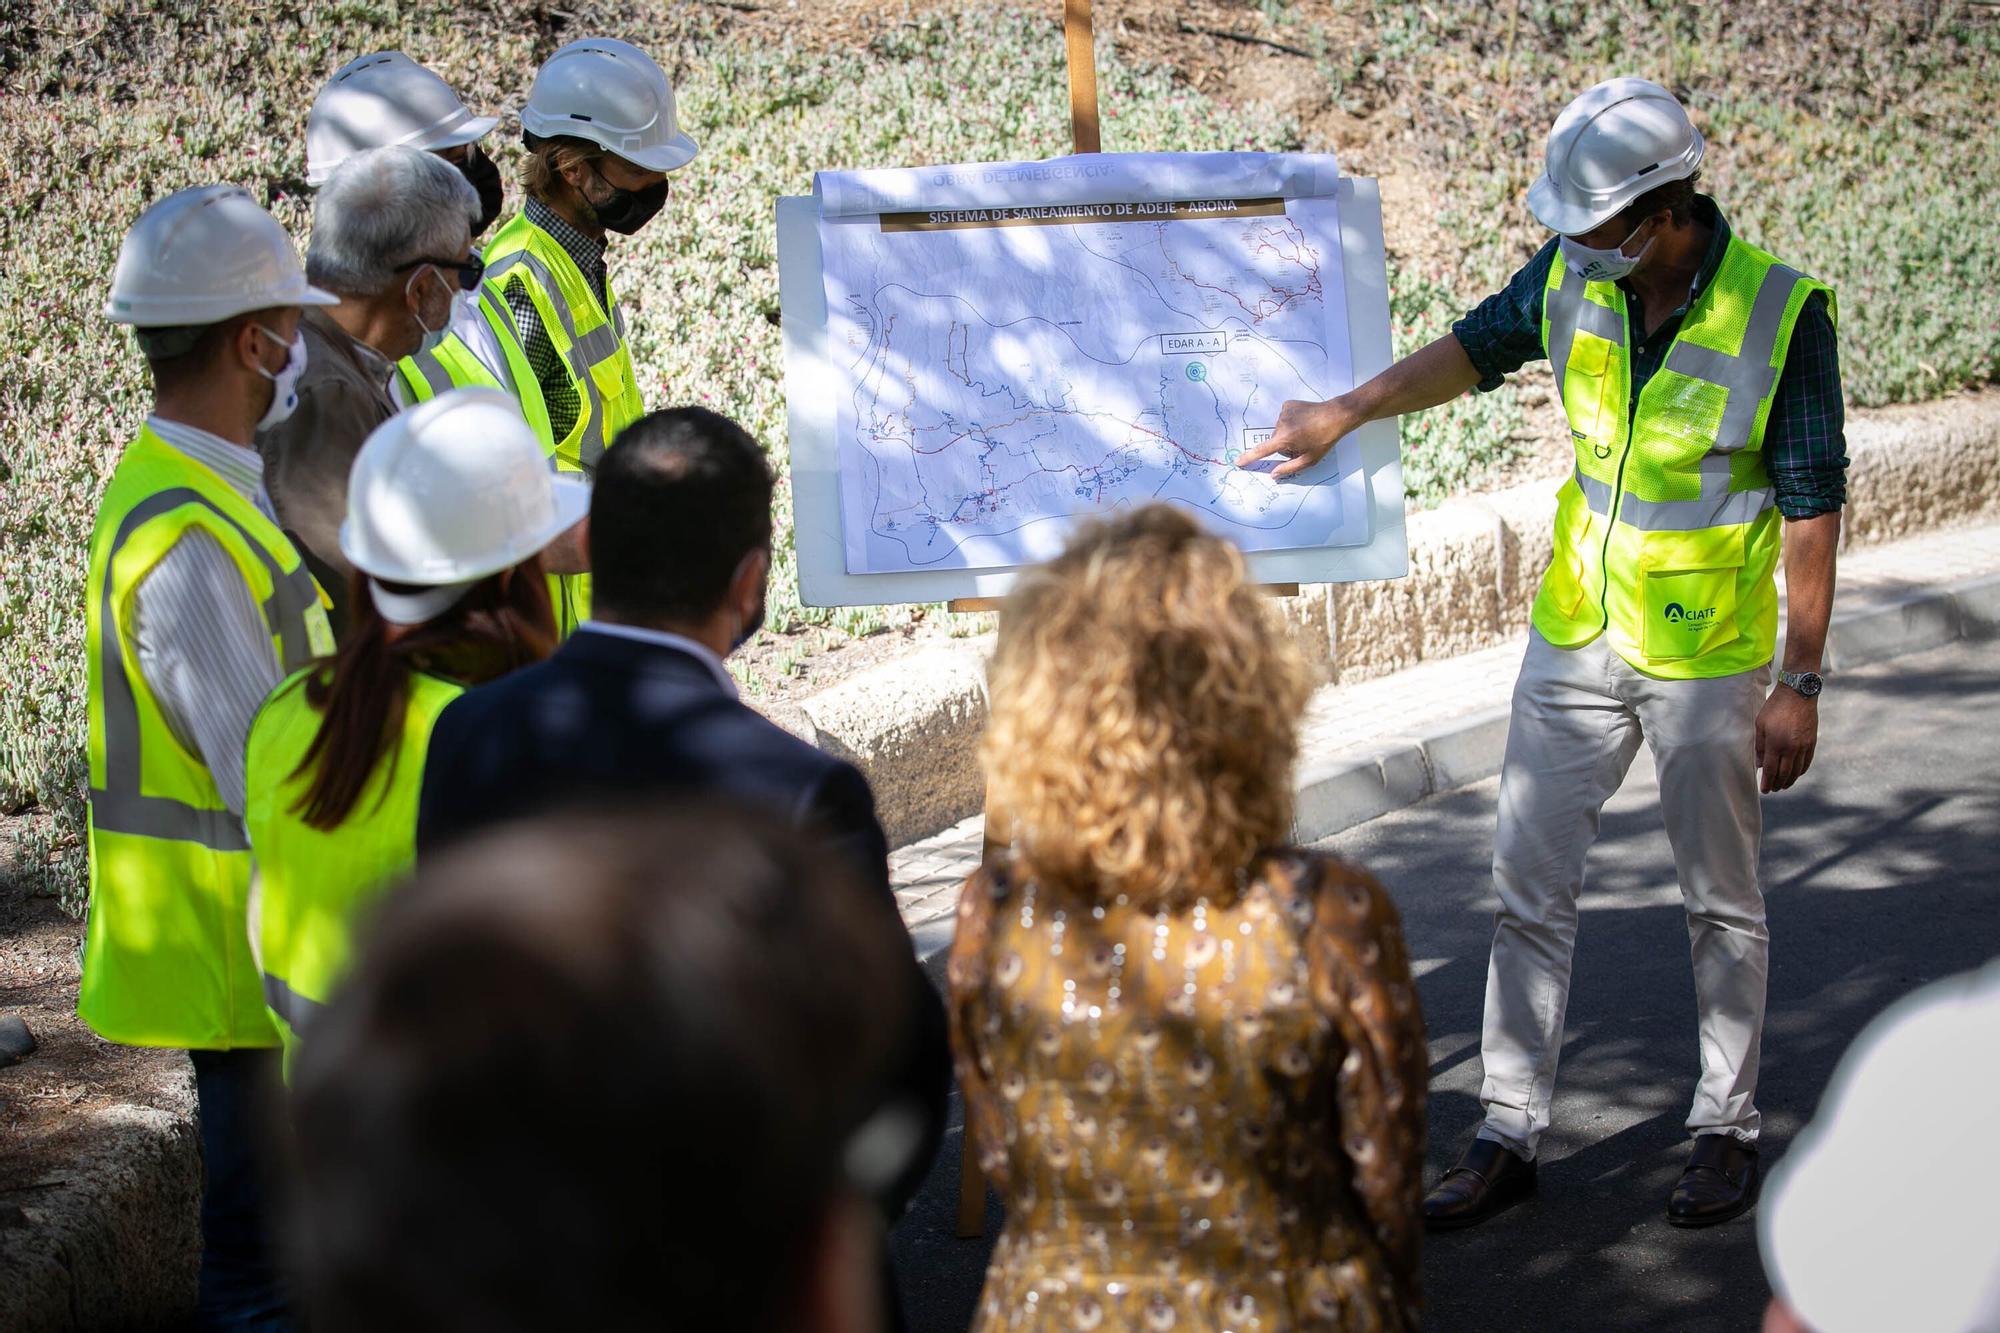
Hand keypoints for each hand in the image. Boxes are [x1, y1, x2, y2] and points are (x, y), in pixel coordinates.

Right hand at [1235, 396, 1363, 478]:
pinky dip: (1291, 421)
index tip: (1238, 461)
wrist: (1337, 415)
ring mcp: (1283, 412)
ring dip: (1289, 433)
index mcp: (1285, 439)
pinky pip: (1284, 418)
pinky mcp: (1288, 404)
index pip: (1262, 451)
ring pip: (1280, 430)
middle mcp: (1280, 424)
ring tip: (1306, 431)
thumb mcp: (1310, 459)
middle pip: (1275, 441)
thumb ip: (1289, 468)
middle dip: (1285, 445)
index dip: (1249, 458)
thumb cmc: (1325, 439)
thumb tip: (1273, 475)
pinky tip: (1304, 421)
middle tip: (1304, 443)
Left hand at [1755, 686, 1818, 793]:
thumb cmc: (1775, 707)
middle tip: (1773, 789)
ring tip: (1783, 785)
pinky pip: (1807, 762)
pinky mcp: (1812, 742)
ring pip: (1797, 771)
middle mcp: (1791, 748)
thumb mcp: (1760, 724)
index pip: (1770, 770)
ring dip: (1789, 780)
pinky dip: (1800, 771)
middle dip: (1778, 784)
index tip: (1764, 790)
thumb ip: (1759, 745)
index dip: (1767, 782)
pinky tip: (1795, 774)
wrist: (1798, 694)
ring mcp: (1804, 746)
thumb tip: (1759, 764)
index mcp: (1776, 743)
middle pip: (1784, 773)